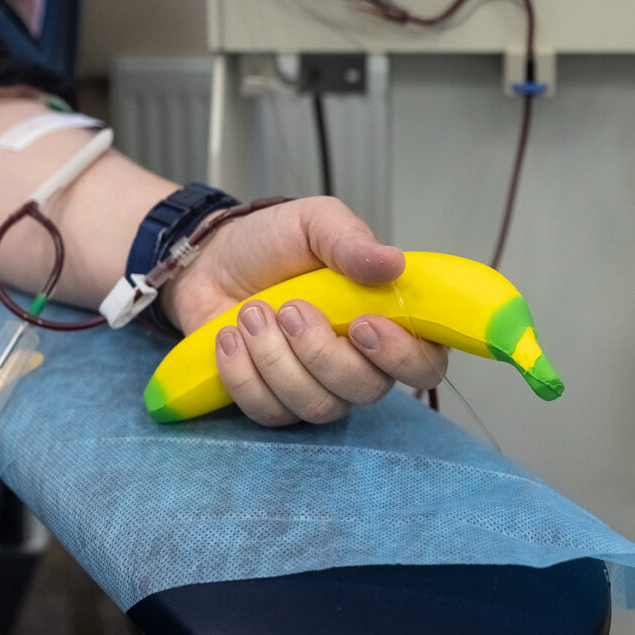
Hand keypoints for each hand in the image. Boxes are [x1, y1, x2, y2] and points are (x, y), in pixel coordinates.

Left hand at [160, 196, 446, 425]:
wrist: (210, 260)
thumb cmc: (271, 242)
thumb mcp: (313, 223)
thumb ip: (351, 242)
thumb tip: (393, 263)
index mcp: (385, 319)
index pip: (424, 364)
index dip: (402, 357)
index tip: (363, 325)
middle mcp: (358, 362)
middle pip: (366, 390)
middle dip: (321, 352)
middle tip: (289, 308)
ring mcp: (315, 387)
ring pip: (316, 405)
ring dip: (276, 359)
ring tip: (250, 313)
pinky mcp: (272, 402)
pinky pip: (269, 411)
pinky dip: (243, 374)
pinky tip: (229, 337)